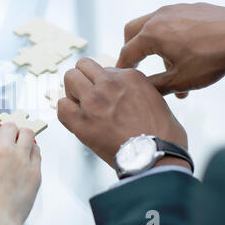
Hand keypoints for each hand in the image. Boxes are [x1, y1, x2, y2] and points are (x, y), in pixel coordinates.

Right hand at [0, 123, 40, 224]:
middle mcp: (3, 150)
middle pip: (11, 127)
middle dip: (10, 130)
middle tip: (10, 136)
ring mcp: (21, 159)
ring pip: (28, 133)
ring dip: (24, 135)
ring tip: (23, 140)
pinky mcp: (35, 171)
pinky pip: (38, 151)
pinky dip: (33, 150)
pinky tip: (29, 155)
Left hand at [58, 58, 186, 167]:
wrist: (156, 158)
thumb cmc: (162, 135)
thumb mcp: (157, 100)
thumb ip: (137, 90)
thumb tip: (124, 94)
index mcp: (130, 76)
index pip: (104, 70)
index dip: (102, 84)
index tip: (107, 98)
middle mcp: (109, 83)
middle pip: (83, 65)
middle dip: (83, 78)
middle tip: (87, 95)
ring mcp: (93, 101)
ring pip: (70, 78)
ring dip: (72, 90)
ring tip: (80, 106)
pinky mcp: (81, 121)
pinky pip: (61, 105)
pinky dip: (66, 110)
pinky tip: (75, 120)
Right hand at [118, 3, 224, 97]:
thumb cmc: (213, 57)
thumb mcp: (179, 80)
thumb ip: (154, 86)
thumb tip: (140, 88)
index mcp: (151, 34)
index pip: (126, 53)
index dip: (122, 68)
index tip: (121, 77)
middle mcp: (158, 17)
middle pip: (131, 32)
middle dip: (131, 50)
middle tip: (137, 64)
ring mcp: (174, 9)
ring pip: (151, 25)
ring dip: (152, 44)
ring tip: (168, 63)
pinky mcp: (190, 8)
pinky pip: (170, 20)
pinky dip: (168, 35)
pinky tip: (184, 50)